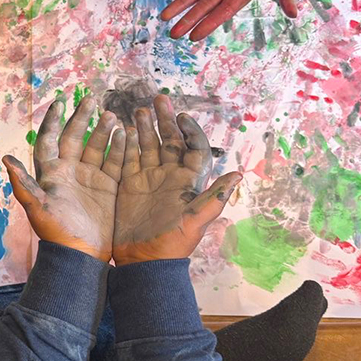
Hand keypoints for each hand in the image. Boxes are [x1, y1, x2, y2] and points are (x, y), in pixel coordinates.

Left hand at [3, 95, 124, 261]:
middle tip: (91, 98)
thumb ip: (23, 182)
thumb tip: (5, 158)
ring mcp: (90, 178)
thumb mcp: (37, 207)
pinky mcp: (108, 187)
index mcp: (50, 173)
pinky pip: (115, 162)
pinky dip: (120, 148)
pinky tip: (126, 133)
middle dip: (82, 117)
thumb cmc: (55, 232)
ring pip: (97, 146)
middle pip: (74, 137)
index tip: (60, 101)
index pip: (49, 139)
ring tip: (110, 114)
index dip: (53, 120)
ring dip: (103, 130)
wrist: (80, 254)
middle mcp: (69, 171)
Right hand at [114, 94, 240, 263]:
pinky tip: (121, 130)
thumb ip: (215, 196)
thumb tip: (239, 174)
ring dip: (144, 128)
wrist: (145, 261)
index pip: (194, 148)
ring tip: (138, 110)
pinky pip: (128, 160)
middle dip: (164, 120)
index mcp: (189, 182)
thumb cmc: (174, 242)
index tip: (182, 115)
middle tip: (157, 99)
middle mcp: (170, 177)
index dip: (190, 131)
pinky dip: (126, 145)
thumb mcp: (196, 220)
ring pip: (149, 147)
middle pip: (170, 141)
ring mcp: (149, 180)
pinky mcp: (130, 186)